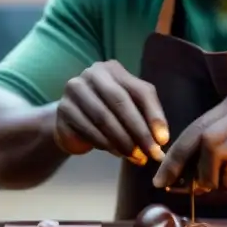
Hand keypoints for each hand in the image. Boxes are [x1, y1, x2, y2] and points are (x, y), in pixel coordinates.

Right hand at [54, 60, 169, 165]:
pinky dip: (106, 144)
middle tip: (151, 153)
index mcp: (114, 69)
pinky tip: (118, 154)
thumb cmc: (109, 114)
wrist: (73, 123)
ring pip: (103, 117)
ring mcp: (75, 89)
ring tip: (136, 157)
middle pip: (120, 101)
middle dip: (139, 130)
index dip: (154, 115)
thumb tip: (161, 140)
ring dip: (123, 141)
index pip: (140, 90)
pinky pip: (88, 128)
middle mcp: (92, 73)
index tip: (163, 140)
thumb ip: (147, 119)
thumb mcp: (131, 110)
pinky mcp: (63, 109)